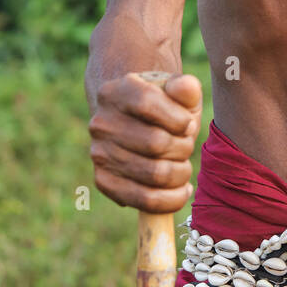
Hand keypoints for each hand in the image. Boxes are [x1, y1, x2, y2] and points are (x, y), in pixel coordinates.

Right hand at [89, 72, 201, 211]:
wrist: (134, 122)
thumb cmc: (163, 105)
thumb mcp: (176, 90)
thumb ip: (185, 86)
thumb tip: (186, 87)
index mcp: (115, 92)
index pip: (147, 103)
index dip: (177, 117)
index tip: (188, 123)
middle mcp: (101, 123)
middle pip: (155, 143)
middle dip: (183, 146)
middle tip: (187, 144)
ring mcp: (98, 154)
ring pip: (154, 174)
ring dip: (181, 172)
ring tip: (185, 166)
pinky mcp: (103, 181)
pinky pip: (144, 200)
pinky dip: (171, 200)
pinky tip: (181, 189)